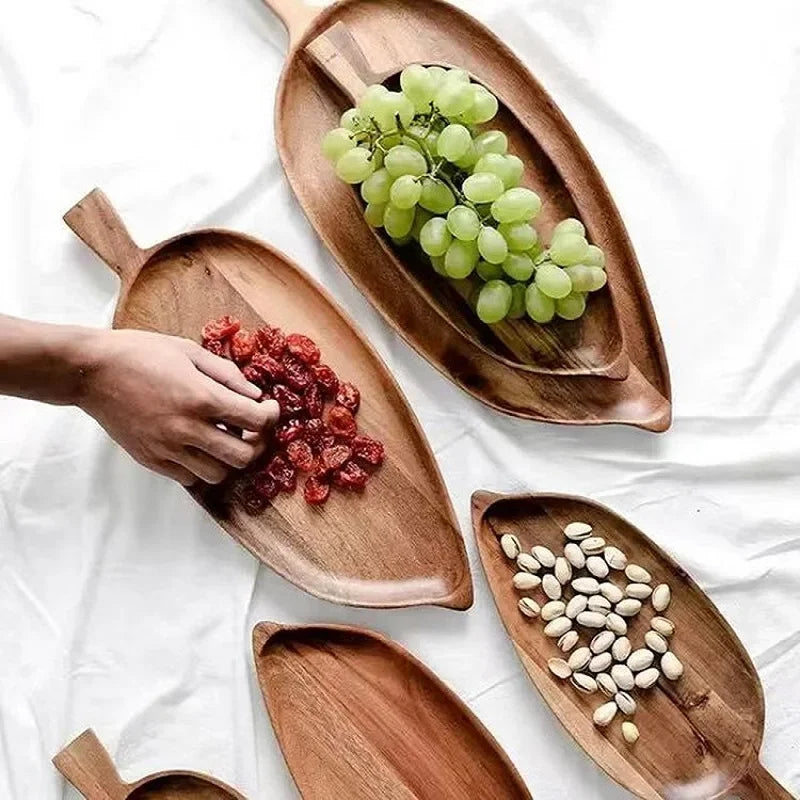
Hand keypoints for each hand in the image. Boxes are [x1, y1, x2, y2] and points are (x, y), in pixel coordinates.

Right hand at [77, 329, 278, 485]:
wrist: (91, 371)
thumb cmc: (140, 353)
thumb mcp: (190, 351)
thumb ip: (228, 374)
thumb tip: (254, 395)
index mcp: (201, 397)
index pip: (255, 420)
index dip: (271, 416)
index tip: (269, 408)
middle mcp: (187, 428)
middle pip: (243, 456)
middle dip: (256, 444)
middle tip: (251, 429)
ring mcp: (167, 448)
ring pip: (218, 474)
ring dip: (228, 458)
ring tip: (223, 439)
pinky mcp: (151, 459)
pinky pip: (190, 478)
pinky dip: (202, 466)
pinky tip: (198, 446)